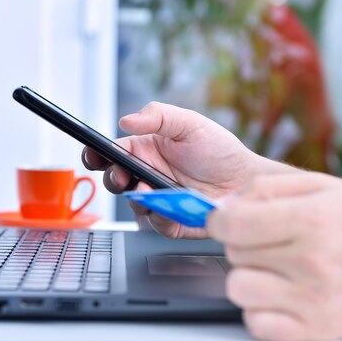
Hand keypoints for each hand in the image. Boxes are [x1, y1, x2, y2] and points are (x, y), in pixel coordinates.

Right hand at [83, 102, 292, 237]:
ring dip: (137, 197)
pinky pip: (155, 224)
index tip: (93, 155)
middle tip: (122, 175)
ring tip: (152, 189)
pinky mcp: (171, 222)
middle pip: (115, 181)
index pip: (112, 153)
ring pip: (132, 204)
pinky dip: (158, 216)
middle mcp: (148, 176)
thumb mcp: (190, 123)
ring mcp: (158, 200)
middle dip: (112, 178)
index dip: (97, 154)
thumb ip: (158, 116)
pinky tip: (168, 205)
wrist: (247, 181)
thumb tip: (126, 120)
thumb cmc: (221, 151)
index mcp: (147, 151)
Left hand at [206, 173, 341, 340]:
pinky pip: (256, 323)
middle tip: (268, 242)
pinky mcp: (313, 329)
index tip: (225, 221)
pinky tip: (278, 295)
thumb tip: (222, 206)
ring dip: (248, 277)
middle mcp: (311, 261)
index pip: (232, 224)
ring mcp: (311, 299)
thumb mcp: (321, 187)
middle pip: (233, 253)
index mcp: (311, 220)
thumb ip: (266, 188)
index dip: (219, 220)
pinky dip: (260, 310)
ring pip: (239, 289)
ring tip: (272, 269)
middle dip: (242, 244)